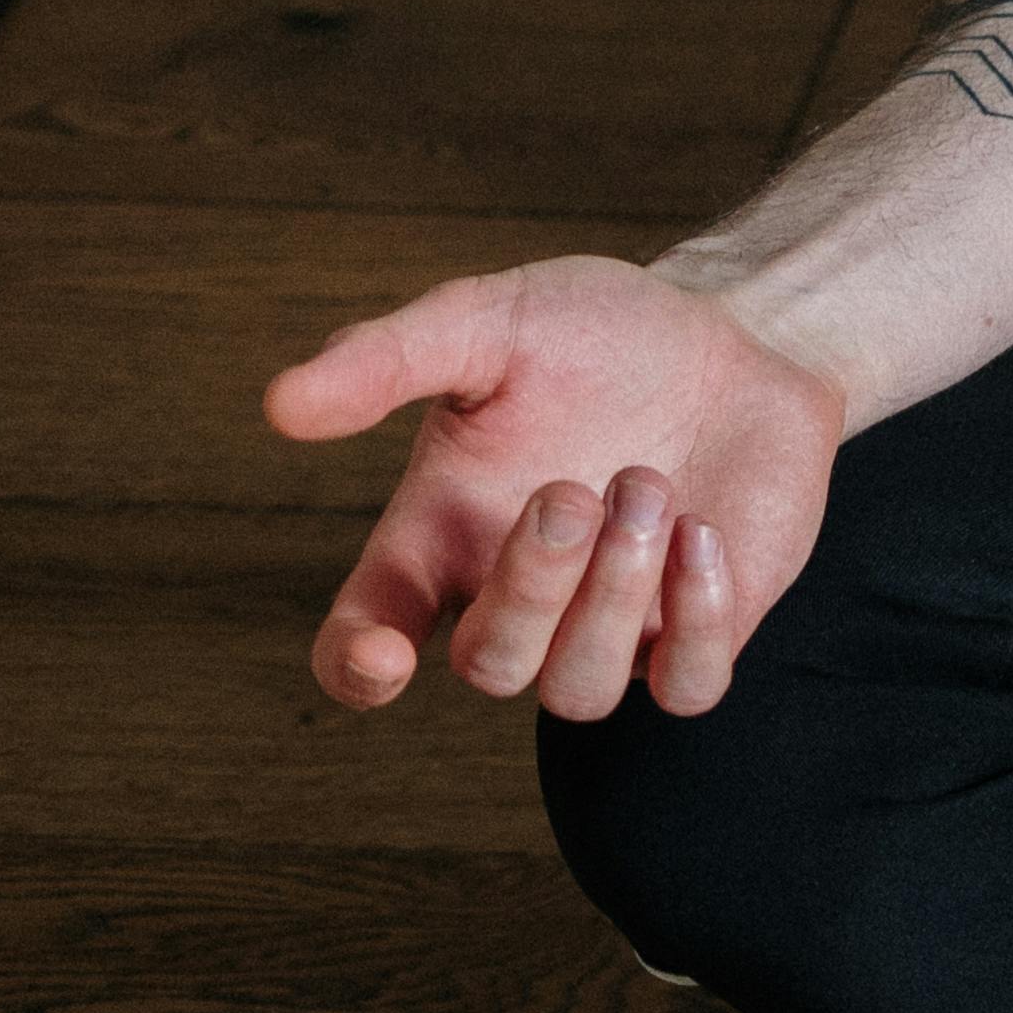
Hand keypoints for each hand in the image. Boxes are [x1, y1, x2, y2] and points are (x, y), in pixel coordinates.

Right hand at [263, 255, 853, 721]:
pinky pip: (687, 688)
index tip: (381, 657)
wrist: (730, 333)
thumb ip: (389, 358)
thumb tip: (281, 404)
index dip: (358, 667)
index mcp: (439, 541)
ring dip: (614, 594)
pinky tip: (702, 532)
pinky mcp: (695, 632)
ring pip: (581, 692)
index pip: (365, 638)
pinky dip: (696, 621)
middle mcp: (515, 601)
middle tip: (570, 489)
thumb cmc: (593, 335)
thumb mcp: (490, 321)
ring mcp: (607, 629)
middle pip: (490, 667)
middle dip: (530, 587)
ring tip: (646, 484)